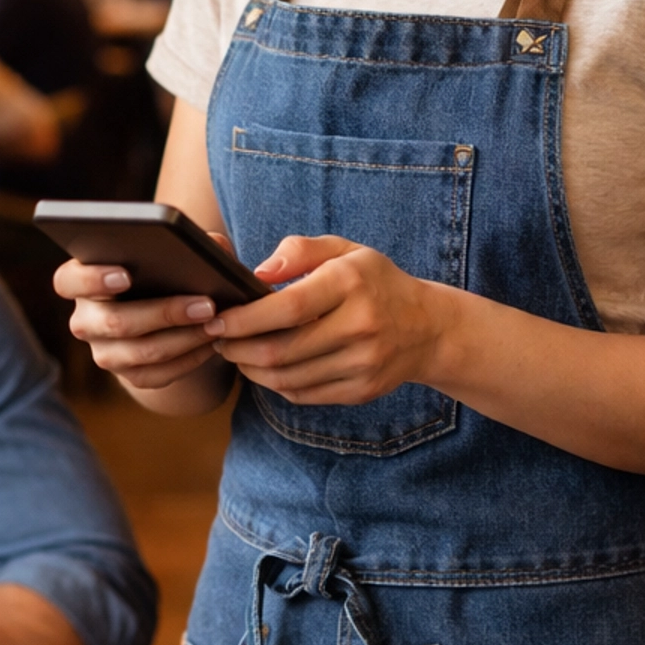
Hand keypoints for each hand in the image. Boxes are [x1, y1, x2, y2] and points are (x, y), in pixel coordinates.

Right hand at [52, 256, 221, 390]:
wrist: (164, 315)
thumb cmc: (163, 271)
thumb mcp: (173, 252)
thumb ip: (188, 242)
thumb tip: (213, 246)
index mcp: (81, 281)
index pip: (68, 281)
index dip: (91, 279)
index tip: (125, 275)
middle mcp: (85, 320)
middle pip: (114, 322)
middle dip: (164, 313)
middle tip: (205, 304)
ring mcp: (103, 352)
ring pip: (140, 352)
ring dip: (184, 339)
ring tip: (215, 324)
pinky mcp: (127, 375)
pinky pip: (156, 375)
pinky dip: (189, 360)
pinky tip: (211, 344)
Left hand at [205, 235, 444, 404]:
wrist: (428, 328)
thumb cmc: (374, 282)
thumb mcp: (345, 250)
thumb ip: (299, 251)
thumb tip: (257, 273)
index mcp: (351, 283)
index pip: (287, 308)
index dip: (244, 319)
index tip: (216, 319)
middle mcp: (360, 326)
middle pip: (281, 350)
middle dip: (237, 349)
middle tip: (216, 340)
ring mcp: (363, 363)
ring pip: (287, 378)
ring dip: (251, 370)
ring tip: (235, 354)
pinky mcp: (362, 390)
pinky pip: (304, 394)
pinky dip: (275, 384)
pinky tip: (264, 369)